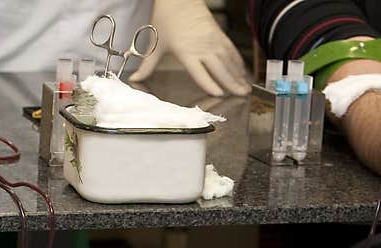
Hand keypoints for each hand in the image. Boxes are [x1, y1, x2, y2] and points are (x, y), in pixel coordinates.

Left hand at [129, 0, 249, 95]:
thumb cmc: (167, 19)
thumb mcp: (156, 44)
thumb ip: (147, 66)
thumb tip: (135, 79)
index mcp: (187, 52)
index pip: (200, 72)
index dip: (210, 84)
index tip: (219, 94)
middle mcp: (203, 47)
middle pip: (220, 69)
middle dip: (232, 83)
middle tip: (242, 95)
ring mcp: (213, 40)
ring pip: (229, 61)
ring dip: (238, 75)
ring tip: (246, 88)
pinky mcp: (219, 35)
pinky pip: (231, 51)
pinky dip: (238, 62)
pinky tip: (242, 71)